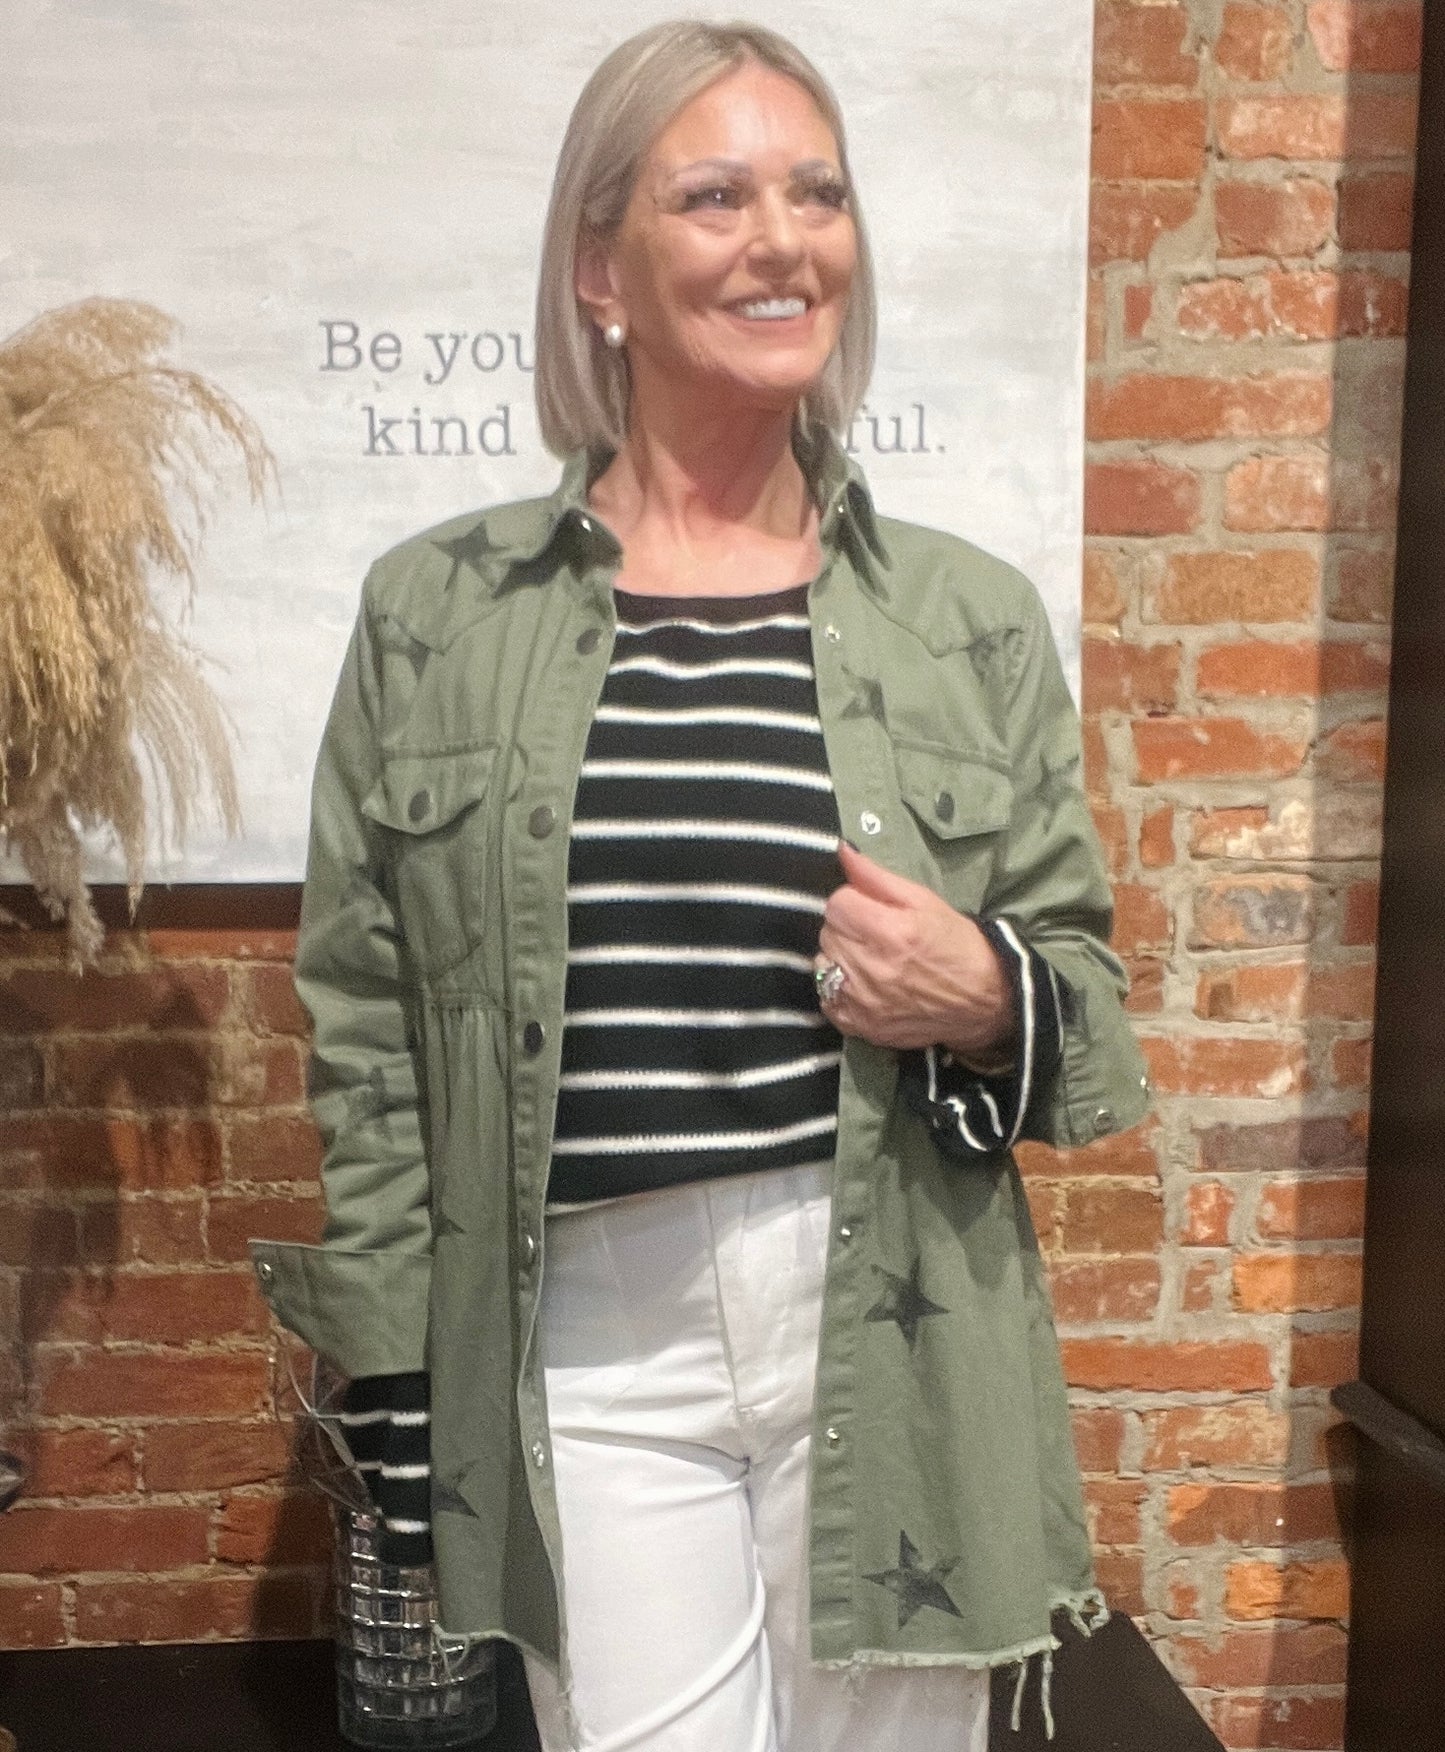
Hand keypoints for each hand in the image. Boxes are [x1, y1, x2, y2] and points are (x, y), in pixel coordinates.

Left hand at [816, 842, 1014, 1058]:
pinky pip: (826, 997)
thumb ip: (877, 877)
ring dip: (840, 956)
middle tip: (873, 933)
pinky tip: (863, 984)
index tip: (870, 908)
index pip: (836, 904)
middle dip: (847, 927)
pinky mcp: (860, 1025)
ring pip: (823, 963)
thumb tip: (842, 852)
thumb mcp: (924, 901)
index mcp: (890, 932)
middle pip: (828, 932)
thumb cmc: (956, 945)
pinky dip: (838, 988)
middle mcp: (872, 969)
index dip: (852, 901)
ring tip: (869, 959)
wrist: (982, 1001)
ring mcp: (863, 1002)